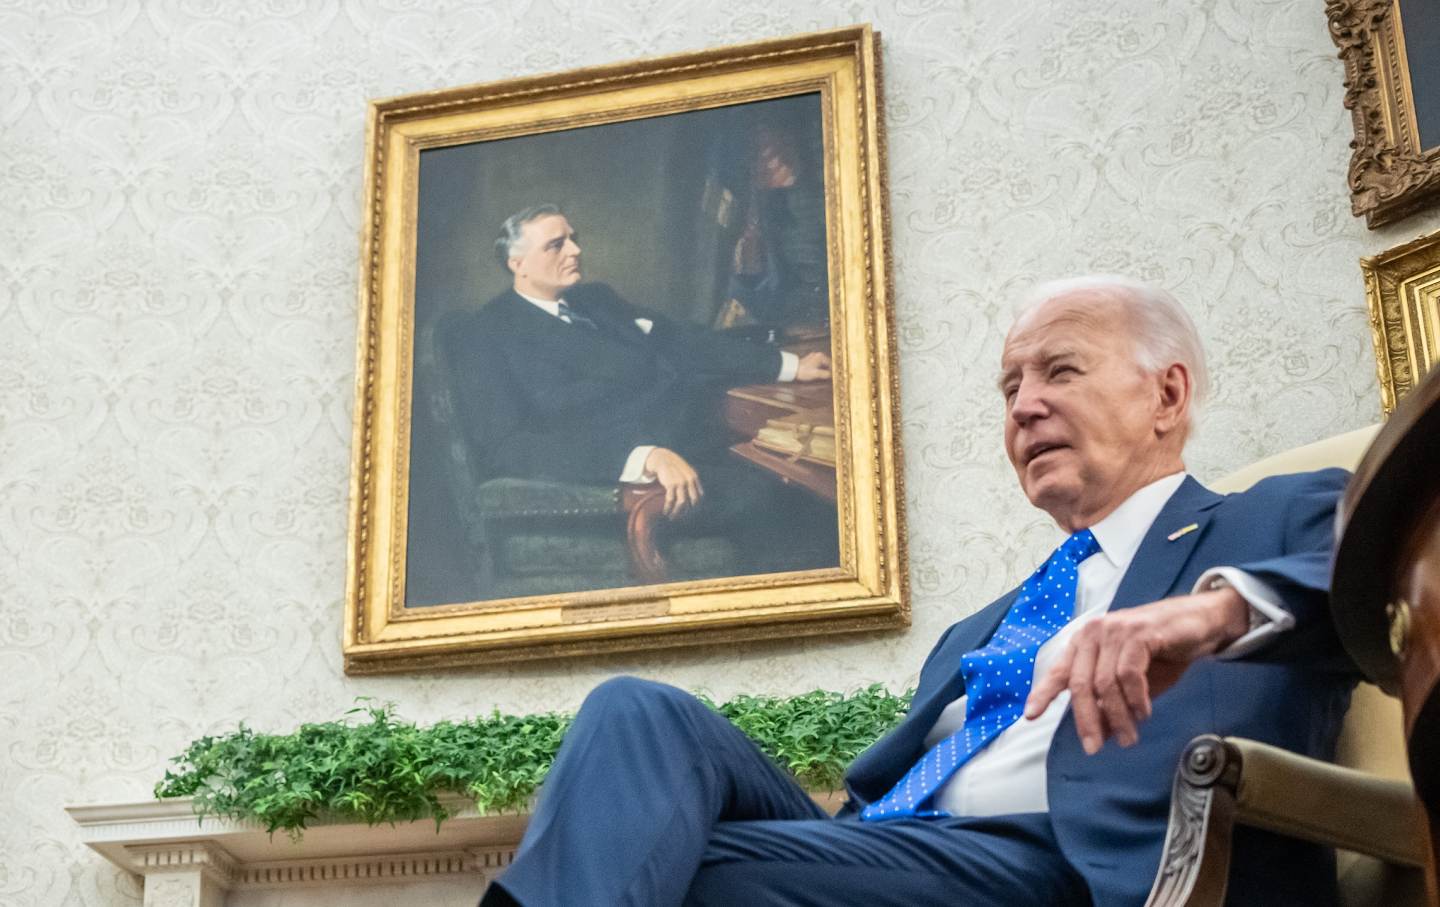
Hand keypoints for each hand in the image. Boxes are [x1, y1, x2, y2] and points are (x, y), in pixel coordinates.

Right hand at [644, 447, 703, 518]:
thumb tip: (699, 496)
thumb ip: (692, 482)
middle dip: (687, 512)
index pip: (699, 496)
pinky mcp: (670, 484)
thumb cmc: (674, 467)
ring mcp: (680, 482)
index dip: (695, 507)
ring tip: (671, 517)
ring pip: (681, 502)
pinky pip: (670, 500)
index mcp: (694, 478)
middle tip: (681, 517)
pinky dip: (668, 507)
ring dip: (677, 512)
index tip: (689, 513)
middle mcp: (689, 481)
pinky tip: (665, 511)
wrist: (662, 459)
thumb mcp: (687, 472)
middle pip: (692, 501)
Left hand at [795, 351, 830, 381]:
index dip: (833, 369)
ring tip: (828, 374)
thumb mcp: (816, 374)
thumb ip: (825, 374)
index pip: (830, 363)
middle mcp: (817, 355)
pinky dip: (821, 367)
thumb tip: (832, 374)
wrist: (793, 369)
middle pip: (827, 362)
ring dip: (825, 368)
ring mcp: (813, 356)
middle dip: (830, 368)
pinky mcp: (809, 359)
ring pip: (822, 362)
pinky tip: (820, 371)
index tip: (835, 374)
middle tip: (833, 374)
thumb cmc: (804, 371)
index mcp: (820, 356)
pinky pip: (818, 363)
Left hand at [1024, 586, 1250, 753]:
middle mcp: (1093, 633)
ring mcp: (1114, 630)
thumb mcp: (1130, 682)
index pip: (1059, 671)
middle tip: (1095, 748)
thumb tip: (1096, 733)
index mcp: (1084, 643)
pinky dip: (1135, 699)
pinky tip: (1144, 712)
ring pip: (1104, 683)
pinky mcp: (1138, 632)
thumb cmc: (1161, 652)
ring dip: (1118, 717)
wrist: (1198, 623)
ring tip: (1129, 737)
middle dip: (1086, 720)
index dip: (1043, 694)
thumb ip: (1111, 702)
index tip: (1030, 716)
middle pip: (1080, 684)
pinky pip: (1129, 674)